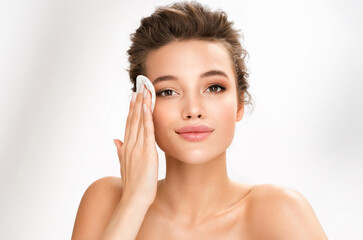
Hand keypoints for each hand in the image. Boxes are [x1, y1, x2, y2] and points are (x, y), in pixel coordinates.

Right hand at [113, 85, 158, 205]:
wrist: (135, 198)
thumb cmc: (132, 185)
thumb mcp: (124, 165)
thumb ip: (120, 151)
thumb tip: (115, 140)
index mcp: (126, 148)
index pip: (129, 125)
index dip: (131, 111)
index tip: (133, 99)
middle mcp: (130, 145)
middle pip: (133, 120)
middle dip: (136, 103)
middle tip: (139, 88)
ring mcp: (137, 147)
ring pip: (138, 122)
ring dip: (141, 106)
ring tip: (143, 91)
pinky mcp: (146, 151)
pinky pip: (146, 131)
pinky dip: (146, 118)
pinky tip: (147, 107)